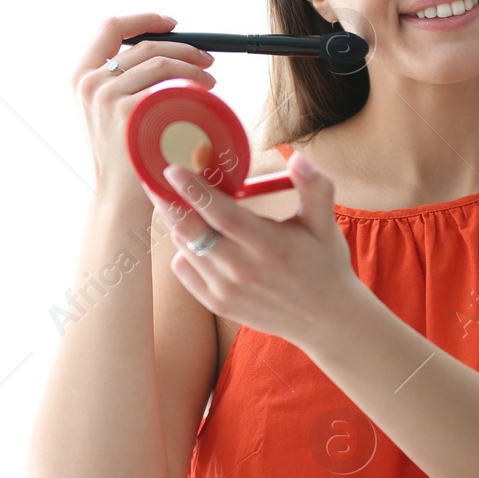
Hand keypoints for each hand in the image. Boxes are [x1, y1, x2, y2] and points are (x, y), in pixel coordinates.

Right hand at [70, 13, 216, 209]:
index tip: (171, 22)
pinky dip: (192, 86)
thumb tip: (160, 49)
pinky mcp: (127, 112)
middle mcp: (88, 83)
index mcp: (79, 76)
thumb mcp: (107, 110)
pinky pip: (168, 86)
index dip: (144, 19)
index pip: (109, 27)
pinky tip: (204, 95)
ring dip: (193, 66)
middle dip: (183, 47)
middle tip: (206, 59)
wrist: (118, 196)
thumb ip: (120, 78)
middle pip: (145, 45)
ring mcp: (106, 97)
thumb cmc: (122, 154)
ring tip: (209, 80)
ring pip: (161, 63)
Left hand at [146, 149, 363, 348]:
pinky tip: (197, 236)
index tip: (172, 168)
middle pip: (191, 232)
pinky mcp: (217, 304)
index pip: (221, 214)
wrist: (325, 320)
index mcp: (269, 246)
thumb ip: (314, 187)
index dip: (194, 190)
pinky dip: (183, 249)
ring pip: (185, 247)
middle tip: (153, 179)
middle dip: (168, 203)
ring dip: (178, 222)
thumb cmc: (325, 264)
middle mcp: (243, 271)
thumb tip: (296, 157)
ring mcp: (226, 291)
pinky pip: (184, 269)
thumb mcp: (324, 224)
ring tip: (178, 202)